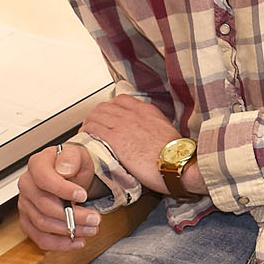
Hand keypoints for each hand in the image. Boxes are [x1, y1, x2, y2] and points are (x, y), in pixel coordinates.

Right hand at [16, 144, 100, 250]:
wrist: (70, 174)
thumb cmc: (72, 164)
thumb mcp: (77, 153)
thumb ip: (71, 157)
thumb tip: (64, 169)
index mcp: (37, 165)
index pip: (44, 180)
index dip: (63, 190)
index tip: (83, 195)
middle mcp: (27, 185)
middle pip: (45, 206)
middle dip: (73, 216)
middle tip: (94, 218)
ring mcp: (25, 205)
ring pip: (43, 224)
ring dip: (69, 231)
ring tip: (91, 229)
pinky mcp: (29, 221)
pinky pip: (40, 238)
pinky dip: (59, 244)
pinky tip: (77, 241)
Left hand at [81, 95, 200, 195]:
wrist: (179, 162)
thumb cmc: (176, 154)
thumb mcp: (166, 132)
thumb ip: (153, 128)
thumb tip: (148, 134)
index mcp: (146, 111)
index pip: (120, 100)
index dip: (110, 109)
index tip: (107, 118)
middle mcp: (133, 113)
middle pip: (105, 106)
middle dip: (96, 115)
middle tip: (93, 127)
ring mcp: (123, 124)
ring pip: (96, 115)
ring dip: (88, 123)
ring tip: (86, 132)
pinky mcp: (115, 138)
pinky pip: (93, 128)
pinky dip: (86, 131)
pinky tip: (84, 138)